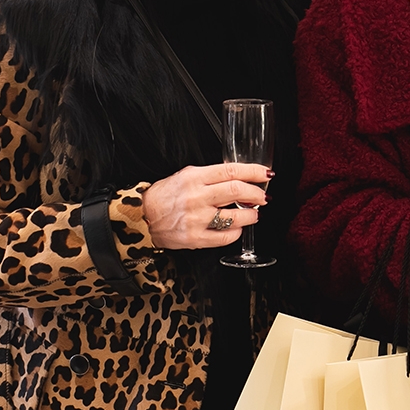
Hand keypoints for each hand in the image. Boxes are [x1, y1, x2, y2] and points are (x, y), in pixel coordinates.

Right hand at [141, 162, 269, 249]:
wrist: (143, 216)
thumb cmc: (165, 195)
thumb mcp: (186, 175)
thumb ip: (211, 175)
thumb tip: (239, 177)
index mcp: (195, 177)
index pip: (232, 171)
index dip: (254, 172)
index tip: (266, 174)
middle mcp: (196, 197)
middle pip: (237, 191)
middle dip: (257, 194)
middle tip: (263, 196)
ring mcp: (196, 219)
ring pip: (235, 216)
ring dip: (251, 215)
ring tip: (253, 213)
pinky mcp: (195, 238)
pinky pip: (225, 237)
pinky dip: (237, 232)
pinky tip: (237, 228)